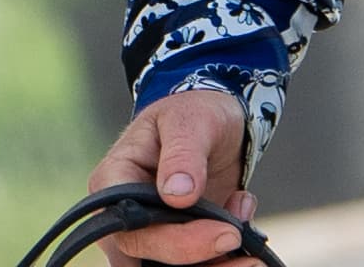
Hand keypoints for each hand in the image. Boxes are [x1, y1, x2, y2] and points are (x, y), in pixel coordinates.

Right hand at [88, 87, 254, 262]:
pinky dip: (225, 259)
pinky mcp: (178, 245)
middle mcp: (125, 214)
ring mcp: (151, 233)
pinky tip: (243, 222)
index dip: (174, 242)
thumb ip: (182, 153)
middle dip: (199, 258)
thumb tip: (177, 195)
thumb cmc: (194, 112)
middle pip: (146, 259)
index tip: (225, 233)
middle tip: (241, 239)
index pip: (131, 228)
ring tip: (249, 239)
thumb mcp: (189, 120)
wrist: (217, 124)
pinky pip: (197, 266)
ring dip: (216, 266)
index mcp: (113, 180)